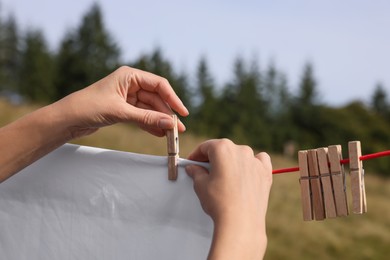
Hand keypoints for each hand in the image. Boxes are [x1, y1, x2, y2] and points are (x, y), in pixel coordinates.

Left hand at [53, 66, 188, 137]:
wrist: (66, 119)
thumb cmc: (88, 107)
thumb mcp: (120, 112)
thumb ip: (146, 118)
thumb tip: (169, 124)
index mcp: (129, 75)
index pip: (159, 84)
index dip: (173, 98)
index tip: (182, 113)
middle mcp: (130, 84)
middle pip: (156, 98)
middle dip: (166, 114)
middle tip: (177, 129)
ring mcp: (127, 97)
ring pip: (150, 109)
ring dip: (159, 121)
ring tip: (171, 135)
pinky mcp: (123, 109)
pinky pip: (142, 116)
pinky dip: (150, 125)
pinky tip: (159, 134)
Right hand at [185, 139, 271, 258]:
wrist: (241, 222)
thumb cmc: (219, 202)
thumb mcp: (201, 185)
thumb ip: (196, 172)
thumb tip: (193, 168)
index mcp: (222, 149)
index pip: (206, 147)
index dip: (197, 154)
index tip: (193, 162)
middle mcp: (241, 150)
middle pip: (223, 149)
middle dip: (214, 158)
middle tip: (205, 170)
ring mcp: (255, 161)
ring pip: (241, 154)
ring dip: (232, 161)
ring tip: (225, 175)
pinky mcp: (265, 172)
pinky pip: (259, 161)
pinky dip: (252, 163)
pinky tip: (246, 172)